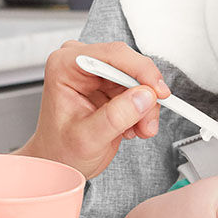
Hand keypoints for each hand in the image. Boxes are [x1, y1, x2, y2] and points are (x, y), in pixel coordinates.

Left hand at [17, 40, 169, 178]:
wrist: (60, 162)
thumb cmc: (60, 150)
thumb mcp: (87, 138)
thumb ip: (116, 116)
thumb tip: (144, 96)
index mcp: (64, 66)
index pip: (111, 55)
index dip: (140, 70)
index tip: (157, 91)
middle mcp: (80, 63)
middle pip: (128, 64)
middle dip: (144, 94)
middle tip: (148, 121)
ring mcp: (96, 73)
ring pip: (138, 79)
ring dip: (145, 106)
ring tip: (138, 129)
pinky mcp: (110, 84)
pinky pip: (139, 89)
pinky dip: (142, 109)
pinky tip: (131, 126)